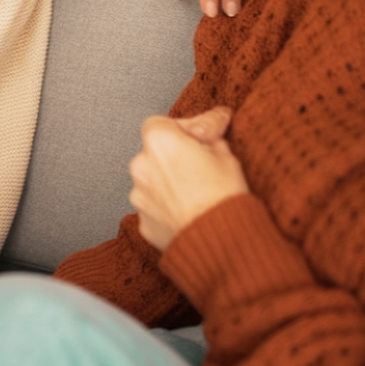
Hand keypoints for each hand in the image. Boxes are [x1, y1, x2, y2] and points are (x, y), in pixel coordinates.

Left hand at [129, 106, 248, 251]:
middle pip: (154, 153)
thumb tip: (211, 121)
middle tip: (202, 169)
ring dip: (169, 184)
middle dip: (174, 158)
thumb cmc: (225, 196)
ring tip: (198, 195)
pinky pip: (154, 207)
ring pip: (153, 181)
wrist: (223, 244)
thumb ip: (210, 131)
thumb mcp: (226, 153)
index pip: (161, 123)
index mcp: (159, 141)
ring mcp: (138, 196)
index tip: (201, 140)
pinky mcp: (143, 222)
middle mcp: (140, 165)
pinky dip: (167, 208)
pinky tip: (190, 213)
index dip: (182, 130)